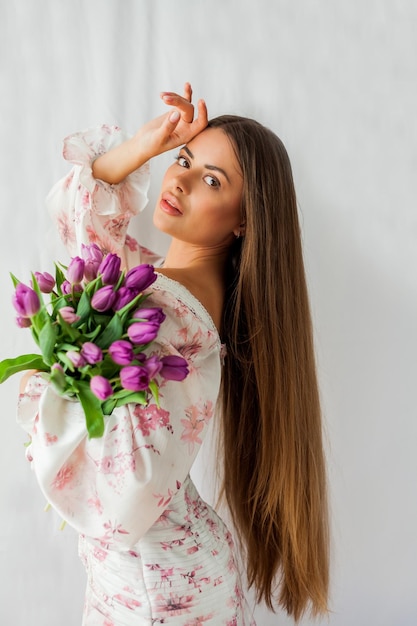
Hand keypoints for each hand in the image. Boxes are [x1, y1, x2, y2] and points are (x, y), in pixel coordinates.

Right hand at [92, 83, 207, 184]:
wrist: (142, 144)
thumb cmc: (150, 146)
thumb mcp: (159, 138)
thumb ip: (168, 127)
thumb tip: (177, 114)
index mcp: (186, 135)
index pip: (201, 124)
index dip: (203, 112)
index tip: (200, 101)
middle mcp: (186, 127)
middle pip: (189, 109)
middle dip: (178, 101)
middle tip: (165, 99)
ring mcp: (180, 119)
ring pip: (184, 103)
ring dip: (174, 97)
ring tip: (162, 96)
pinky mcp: (173, 113)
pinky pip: (181, 102)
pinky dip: (180, 94)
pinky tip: (186, 85)